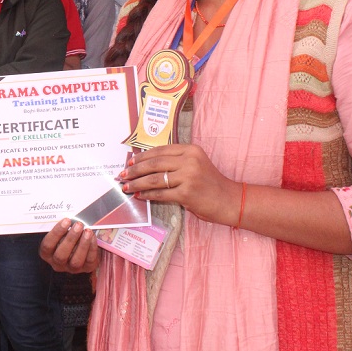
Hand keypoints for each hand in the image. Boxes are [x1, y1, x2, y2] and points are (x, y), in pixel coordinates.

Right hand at [39, 218, 98, 273]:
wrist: (82, 248)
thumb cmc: (67, 237)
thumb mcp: (61, 233)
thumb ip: (62, 228)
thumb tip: (69, 217)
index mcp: (47, 253)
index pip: (47, 245)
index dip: (56, 232)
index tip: (66, 220)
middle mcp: (57, 263)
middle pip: (61, 255)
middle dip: (70, 239)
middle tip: (78, 225)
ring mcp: (71, 269)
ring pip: (75, 261)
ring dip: (82, 245)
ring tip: (87, 231)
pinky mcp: (86, 269)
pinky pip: (89, 260)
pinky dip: (92, 248)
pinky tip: (92, 237)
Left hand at [118, 144, 241, 224]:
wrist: (229, 200)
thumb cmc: (210, 183)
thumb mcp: (195, 164)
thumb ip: (175, 161)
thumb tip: (146, 165)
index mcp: (191, 150)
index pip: (160, 150)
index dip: (142, 156)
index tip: (130, 162)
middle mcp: (189, 160)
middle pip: (154, 163)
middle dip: (135, 170)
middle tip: (122, 175)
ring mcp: (188, 176)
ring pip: (154, 178)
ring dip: (137, 183)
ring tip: (127, 187)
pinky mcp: (186, 193)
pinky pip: (160, 193)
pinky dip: (147, 194)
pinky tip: (139, 195)